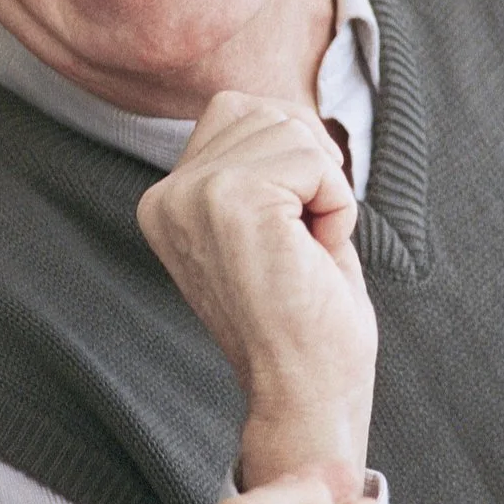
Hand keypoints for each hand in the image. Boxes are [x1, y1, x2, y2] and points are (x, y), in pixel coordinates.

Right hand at [137, 92, 375, 487]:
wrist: (306, 393)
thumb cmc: (306, 319)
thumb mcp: (272, 224)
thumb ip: (263, 165)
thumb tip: (290, 110)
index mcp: (166, 200)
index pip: (241, 110)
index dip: (293, 162)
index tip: (286, 236)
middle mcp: (166, 194)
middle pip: (269, 112)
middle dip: (311, 174)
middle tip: (299, 249)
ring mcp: (192, 194)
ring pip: (294, 131)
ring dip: (325, 193)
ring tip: (304, 253)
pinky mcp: (229, 200)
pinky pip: (317, 164)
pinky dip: (337, 208)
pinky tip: (312, 256)